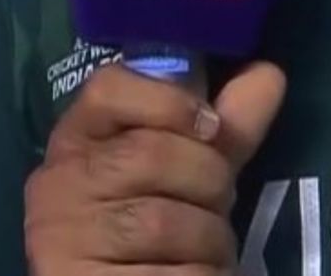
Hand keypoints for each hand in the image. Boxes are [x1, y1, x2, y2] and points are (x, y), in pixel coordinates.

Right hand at [23, 61, 285, 275]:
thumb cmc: (140, 223)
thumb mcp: (174, 172)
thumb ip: (217, 129)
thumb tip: (269, 74)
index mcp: (75, 142)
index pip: (108, 88)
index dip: (169, 100)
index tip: (209, 126)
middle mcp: (61, 184)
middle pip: (153, 154)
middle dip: (209, 181)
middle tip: (211, 204)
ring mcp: (70, 240)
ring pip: (169, 222)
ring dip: (211, 240)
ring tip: (202, 249)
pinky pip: (180, 273)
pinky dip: (206, 274)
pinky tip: (194, 273)